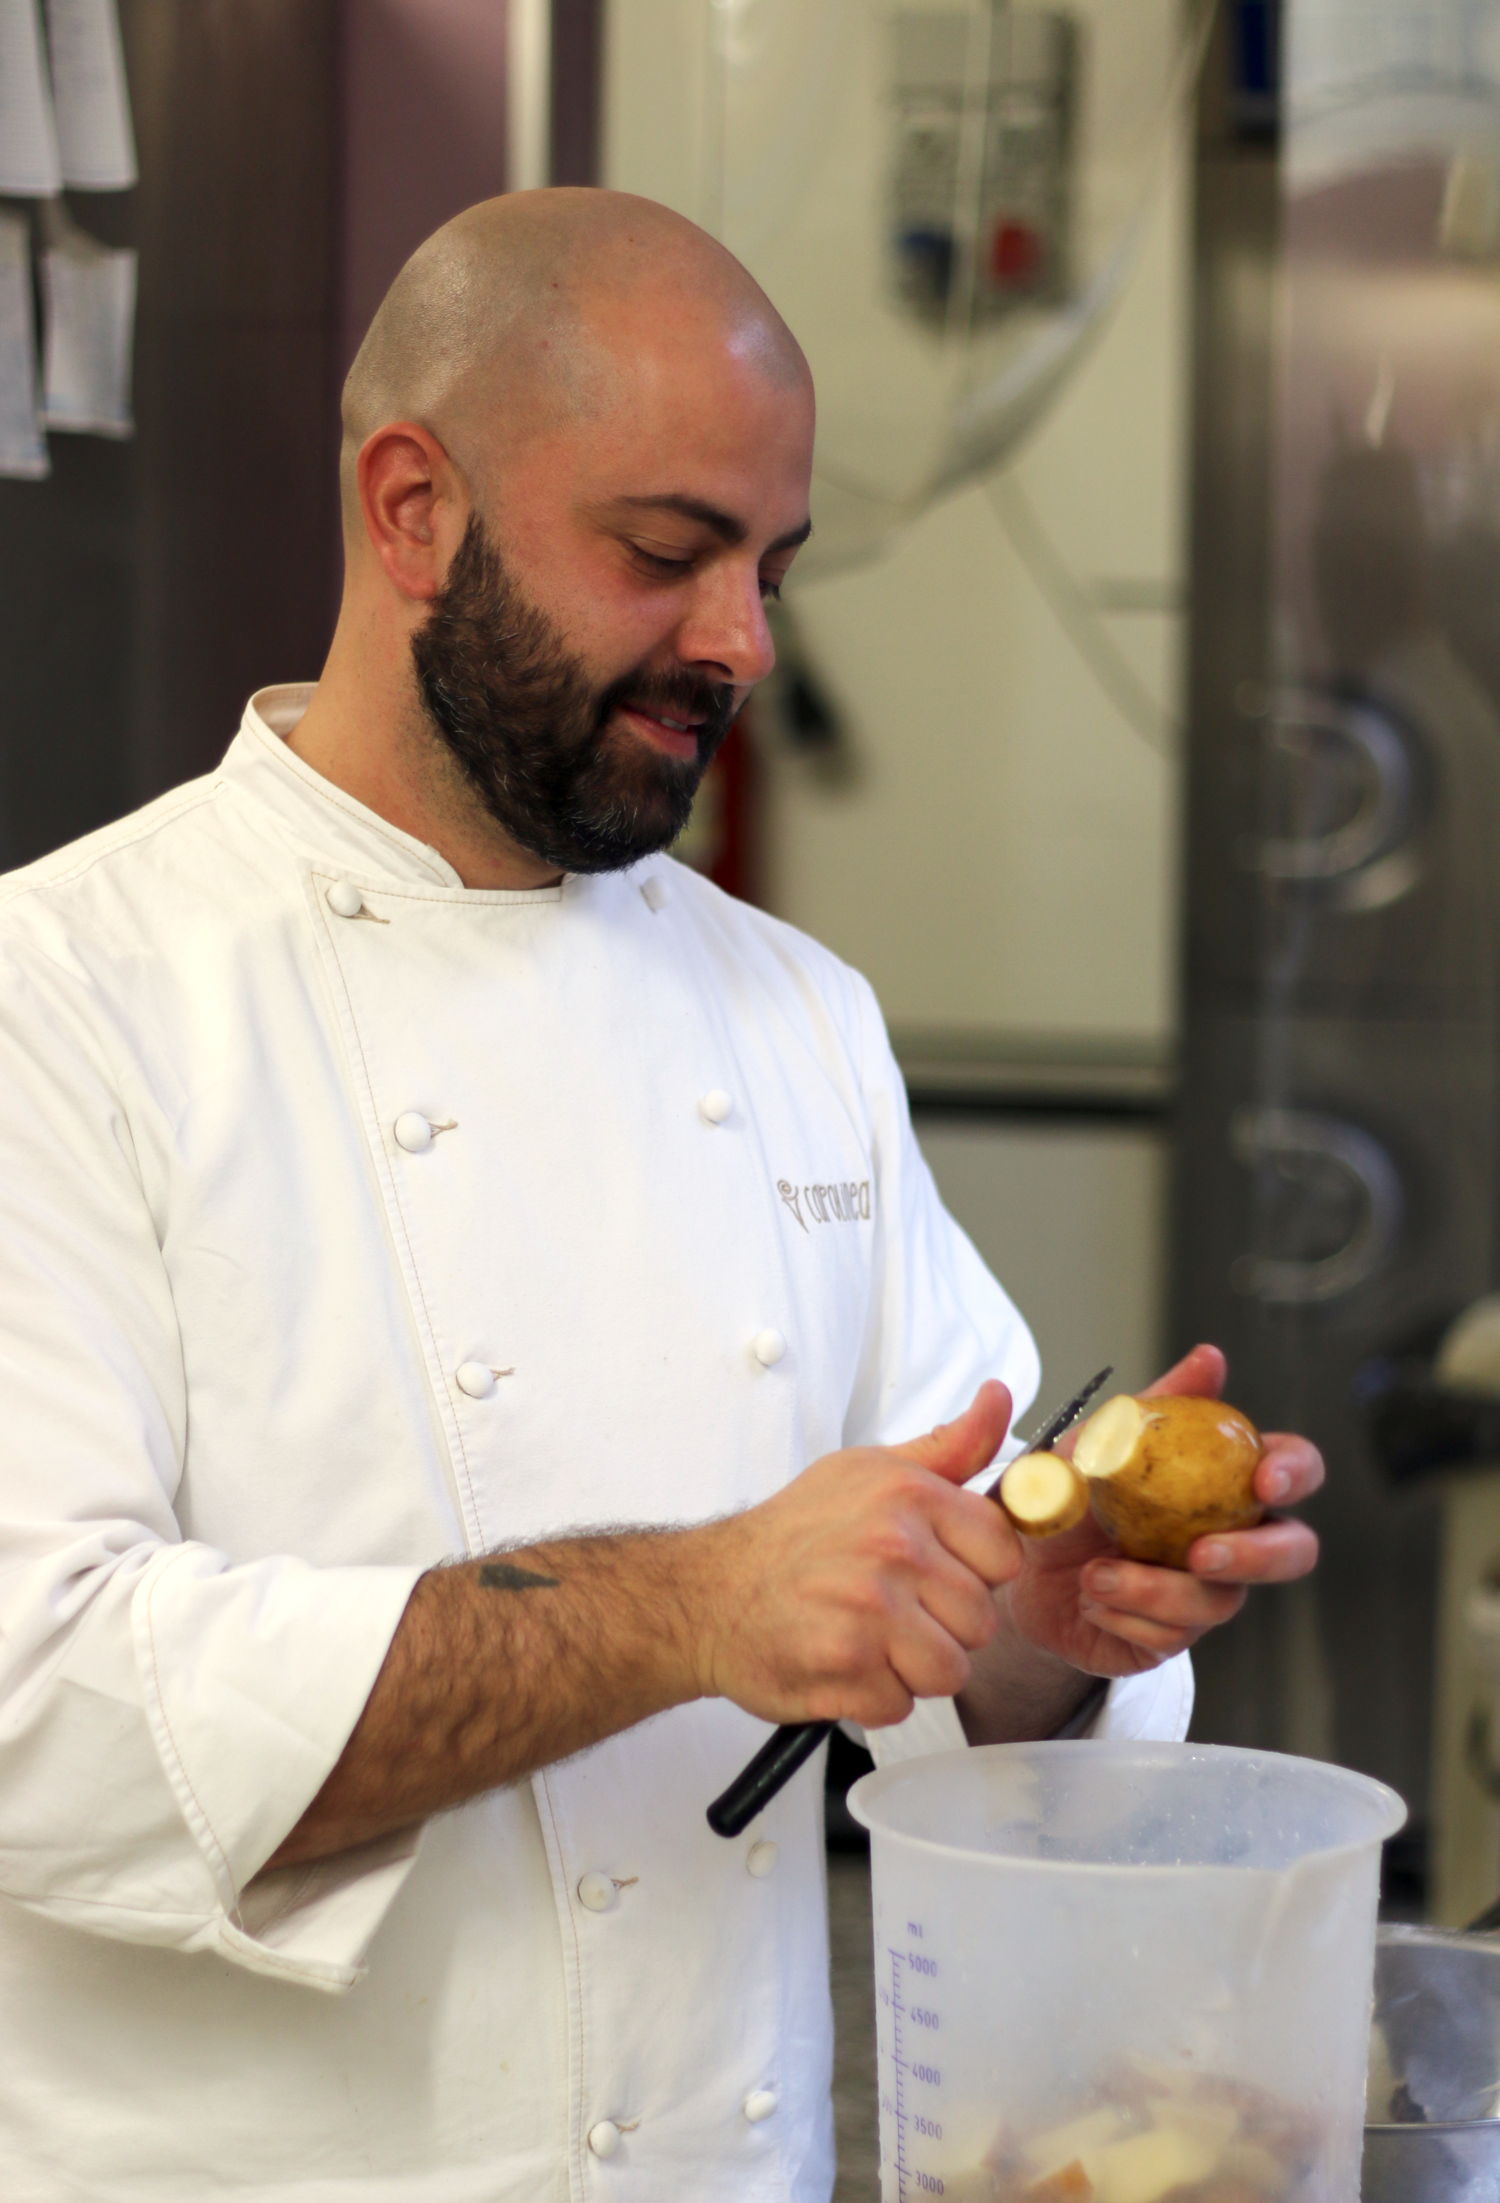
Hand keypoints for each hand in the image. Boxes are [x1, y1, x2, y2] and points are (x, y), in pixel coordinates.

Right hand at [690, 1381, 1021, 1727]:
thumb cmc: (794, 1533)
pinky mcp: (846, 1667)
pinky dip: (872, 1696)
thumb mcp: (871, 1471)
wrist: (710, 1591)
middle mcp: (894, 1549)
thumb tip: (999, 1397)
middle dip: (941, 1625)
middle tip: (891, 1608)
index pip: (1003, 1555)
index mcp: (909, 1495)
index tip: (935, 1571)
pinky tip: (843, 1663)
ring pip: (950, 1671)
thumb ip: (949, 1446)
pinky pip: (901, 1704)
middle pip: (980, 1621)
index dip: (973, 1571)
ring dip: (913, 1668)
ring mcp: (871, 1611)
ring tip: (872, 1640)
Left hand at [1004, 1344, 1322, 1678]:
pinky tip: (1089, 1597)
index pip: (1294, 1469)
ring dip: (1154, 1588)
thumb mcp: (1103, 1440)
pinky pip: (1172, 1636)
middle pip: (1293, 1551)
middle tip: (1202, 1553)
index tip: (1266, 1479)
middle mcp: (1233, 1537)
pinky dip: (1124, 1612)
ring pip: (1220, 1601)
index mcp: (1228, 1480)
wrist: (1020, 1562)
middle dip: (1257, 1555)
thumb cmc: (1073, 1492)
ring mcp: (1208, 1592)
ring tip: (1094, 1575)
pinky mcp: (1174, 1636)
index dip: (1295, 1472)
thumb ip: (1159, 1403)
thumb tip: (1211, 1357)